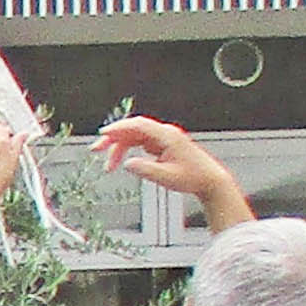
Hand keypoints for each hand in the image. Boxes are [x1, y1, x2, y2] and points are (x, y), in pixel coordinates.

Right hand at [90, 113, 240, 212]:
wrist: (209, 180)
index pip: (138, 126)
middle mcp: (164, 134)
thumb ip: (145, 170)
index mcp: (167, 136)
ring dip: (119, 148)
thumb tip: (127, 163)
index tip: (103, 134)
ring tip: (108, 165)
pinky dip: (128, 150)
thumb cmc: (194, 177)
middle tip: (96, 149)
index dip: (118, 128)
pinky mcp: (162, 145)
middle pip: (132, 129)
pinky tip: (123, 161)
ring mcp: (163, 138)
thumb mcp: (166, 177)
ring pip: (134, 137)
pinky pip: (140, 142)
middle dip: (113, 138)